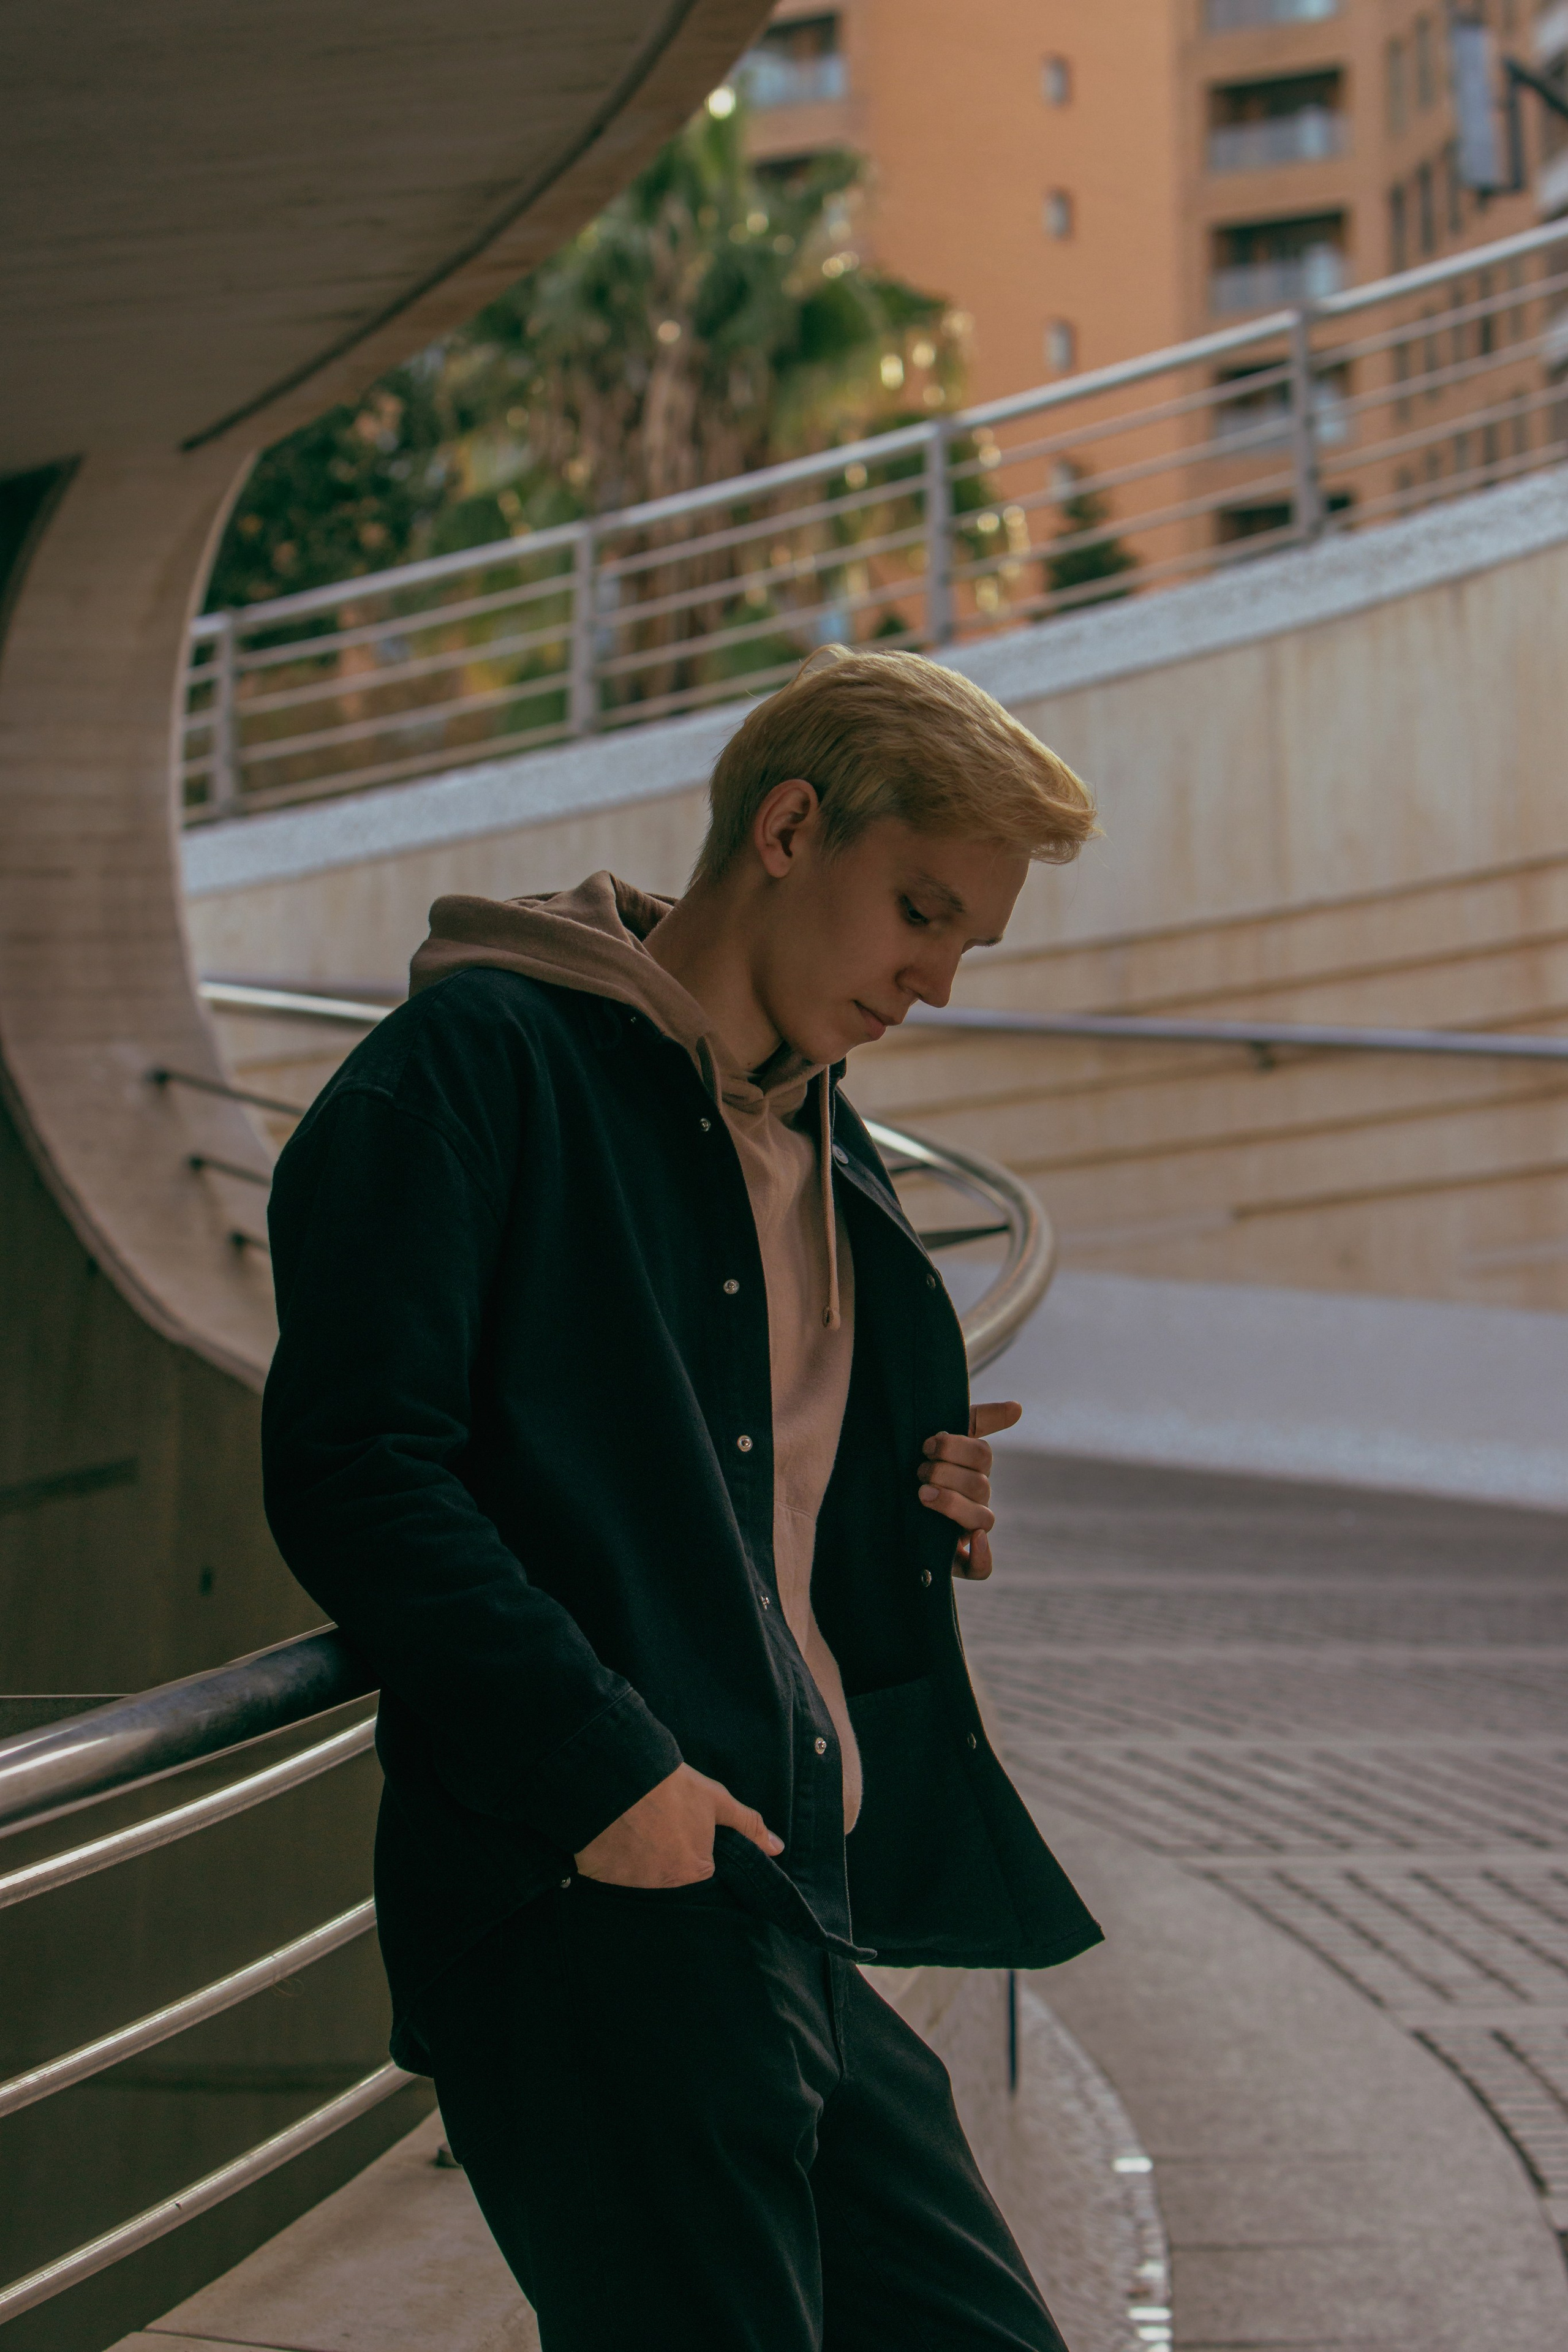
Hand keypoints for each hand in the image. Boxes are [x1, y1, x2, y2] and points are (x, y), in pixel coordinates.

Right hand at [573, 1762, 783, 1887]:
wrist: (617, 1773)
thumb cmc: (671, 1787)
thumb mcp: (715, 1801)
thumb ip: (748, 1826)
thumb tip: (778, 1848)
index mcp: (694, 1874)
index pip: (700, 1874)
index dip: (691, 1853)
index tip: (679, 1834)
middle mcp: (663, 1888)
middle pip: (668, 1880)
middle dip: (663, 1861)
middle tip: (655, 1831)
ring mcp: (628, 1886)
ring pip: (638, 1880)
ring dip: (636, 1864)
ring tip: (632, 1832)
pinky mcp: (597, 1878)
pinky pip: (608, 1877)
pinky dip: (610, 1863)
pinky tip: (611, 1839)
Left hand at [917, 1401, 1022, 1580]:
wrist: (877, 1512)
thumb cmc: (911, 1469)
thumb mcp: (936, 1443)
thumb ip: (977, 1420)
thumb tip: (1018, 1408)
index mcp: (972, 1472)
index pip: (981, 1455)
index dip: (956, 1448)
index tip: (928, 1444)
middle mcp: (975, 1502)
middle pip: (980, 1484)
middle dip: (945, 1473)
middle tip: (918, 1471)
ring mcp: (967, 1532)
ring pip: (982, 1519)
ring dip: (953, 1503)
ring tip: (922, 1495)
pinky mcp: (956, 1561)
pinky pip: (982, 1568)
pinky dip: (982, 1556)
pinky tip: (973, 1540)